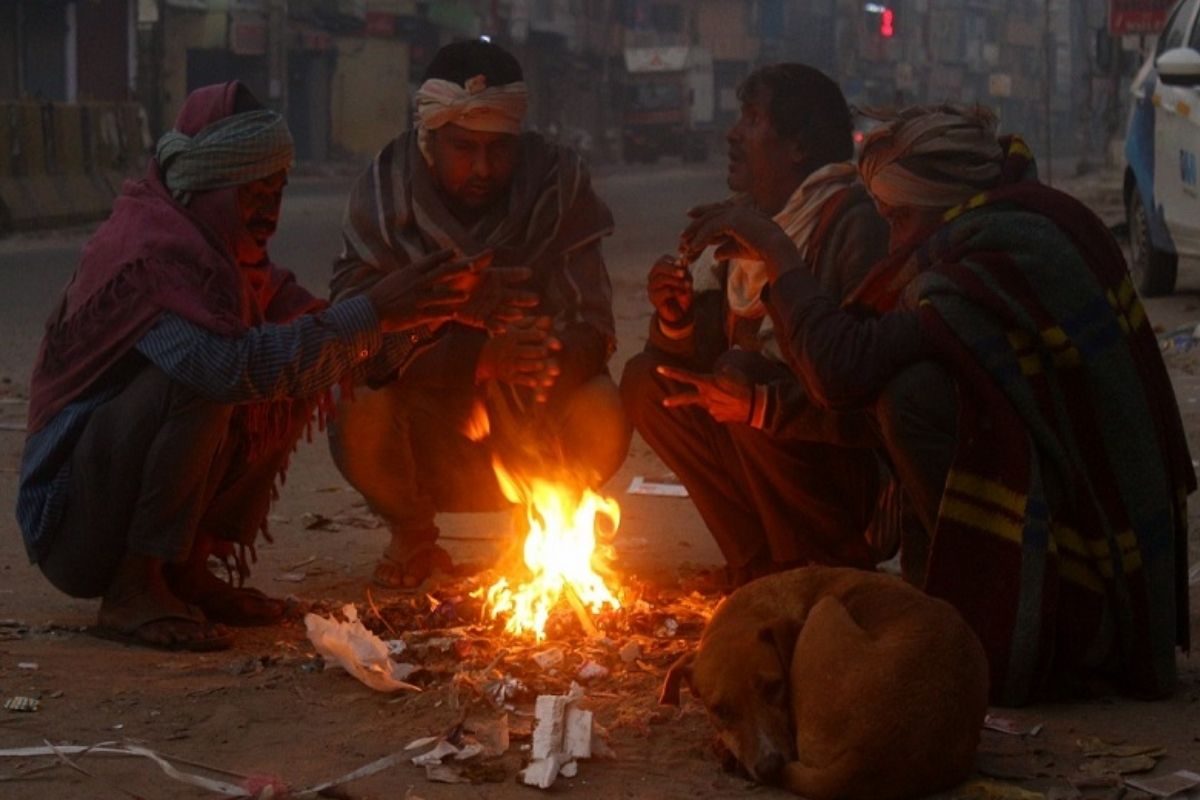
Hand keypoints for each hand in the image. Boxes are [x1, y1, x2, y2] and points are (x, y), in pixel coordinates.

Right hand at [365, 249, 473, 331]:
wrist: (370, 310)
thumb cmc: (381, 294)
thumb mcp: (396, 279)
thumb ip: (411, 275)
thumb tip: (422, 271)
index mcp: (410, 272)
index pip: (430, 260)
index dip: (444, 255)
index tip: (454, 252)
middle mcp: (416, 283)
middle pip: (442, 273)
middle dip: (459, 269)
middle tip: (473, 266)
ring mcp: (417, 299)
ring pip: (441, 295)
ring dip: (454, 295)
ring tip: (466, 295)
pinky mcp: (417, 314)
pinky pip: (434, 313)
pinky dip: (445, 314)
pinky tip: (454, 314)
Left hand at [445, 251, 539, 332]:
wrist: (438, 295)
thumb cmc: (451, 277)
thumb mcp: (463, 267)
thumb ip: (477, 262)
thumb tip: (491, 252)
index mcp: (493, 277)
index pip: (509, 275)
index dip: (518, 273)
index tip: (529, 272)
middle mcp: (495, 293)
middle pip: (513, 296)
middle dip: (524, 298)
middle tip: (535, 299)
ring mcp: (490, 307)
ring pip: (505, 311)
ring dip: (512, 313)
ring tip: (519, 315)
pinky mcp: (481, 319)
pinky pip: (491, 323)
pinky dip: (497, 326)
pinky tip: (503, 328)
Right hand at [475, 316, 562, 401]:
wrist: (484, 359)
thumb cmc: (504, 341)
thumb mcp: (513, 330)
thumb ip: (530, 324)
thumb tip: (549, 319)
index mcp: (511, 337)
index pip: (523, 335)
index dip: (533, 335)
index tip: (543, 335)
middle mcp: (509, 351)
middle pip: (524, 350)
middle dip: (534, 351)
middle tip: (544, 351)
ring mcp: (508, 364)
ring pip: (522, 365)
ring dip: (532, 365)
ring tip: (541, 365)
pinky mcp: (509, 377)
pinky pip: (519, 379)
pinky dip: (527, 381)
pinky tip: (536, 382)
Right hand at [647, 255, 692, 323]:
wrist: (681, 312)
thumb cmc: (683, 293)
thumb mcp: (687, 280)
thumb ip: (684, 270)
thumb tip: (682, 259)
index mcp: (661, 269)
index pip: (664, 260)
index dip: (674, 262)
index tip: (684, 267)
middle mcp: (653, 276)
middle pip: (659, 267)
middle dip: (672, 269)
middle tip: (683, 273)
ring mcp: (652, 287)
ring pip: (661, 279)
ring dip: (676, 282)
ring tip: (687, 285)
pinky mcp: (653, 298)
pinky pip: (663, 291)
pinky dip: (675, 292)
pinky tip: (682, 293)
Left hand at [657, 363, 753, 423]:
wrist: (756, 406)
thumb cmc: (745, 386)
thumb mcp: (733, 372)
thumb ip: (722, 372)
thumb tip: (719, 372)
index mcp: (708, 384)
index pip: (686, 376)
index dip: (672, 372)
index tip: (659, 369)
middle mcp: (707, 398)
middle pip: (687, 398)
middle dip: (675, 400)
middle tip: (664, 402)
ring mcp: (712, 410)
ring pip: (708, 402)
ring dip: (715, 399)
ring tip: (731, 396)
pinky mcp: (718, 418)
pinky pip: (717, 410)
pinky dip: (723, 406)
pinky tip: (733, 405)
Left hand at [679, 203, 800, 281]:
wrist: (776, 250)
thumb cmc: (763, 251)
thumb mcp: (740, 249)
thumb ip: (727, 249)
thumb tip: (714, 255)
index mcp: (742, 213)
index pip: (719, 211)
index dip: (704, 212)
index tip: (690, 216)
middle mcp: (739, 210)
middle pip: (712, 213)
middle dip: (696, 221)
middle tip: (682, 232)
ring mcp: (736, 213)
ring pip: (709, 220)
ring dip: (695, 232)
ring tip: (684, 242)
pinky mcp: (733, 221)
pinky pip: (711, 229)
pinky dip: (701, 238)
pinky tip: (693, 248)